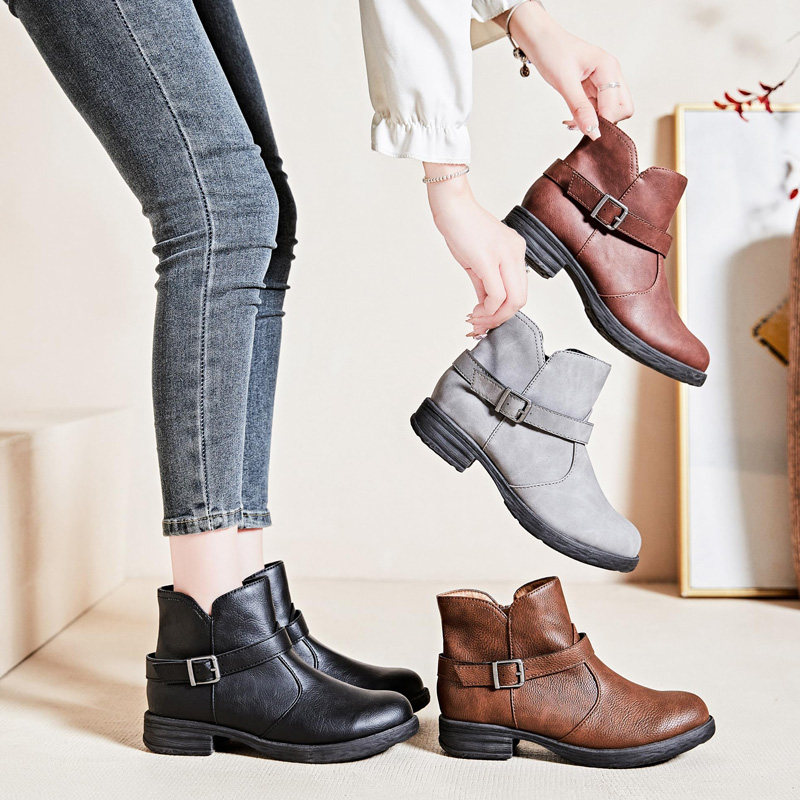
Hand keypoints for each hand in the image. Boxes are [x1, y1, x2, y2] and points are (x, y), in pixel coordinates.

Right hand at [424, 167, 526, 336]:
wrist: (451, 206)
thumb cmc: (462, 227)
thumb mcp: (478, 258)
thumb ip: (484, 282)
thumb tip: (485, 304)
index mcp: (516, 251)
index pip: (520, 291)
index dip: (504, 311)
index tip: (486, 318)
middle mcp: (516, 253)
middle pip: (520, 300)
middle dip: (500, 319)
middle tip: (481, 324)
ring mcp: (505, 256)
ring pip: (512, 301)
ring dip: (492, 317)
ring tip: (475, 320)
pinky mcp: (489, 260)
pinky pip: (497, 295)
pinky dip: (487, 310)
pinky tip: (474, 311)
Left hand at [507, 1, 633, 138]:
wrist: (540, 41)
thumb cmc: (552, 51)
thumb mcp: (564, 82)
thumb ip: (580, 108)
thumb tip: (594, 132)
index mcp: (608, 68)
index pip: (619, 106)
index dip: (604, 122)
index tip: (587, 132)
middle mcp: (610, 74)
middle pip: (623, 109)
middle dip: (604, 122)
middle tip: (581, 125)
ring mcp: (603, 82)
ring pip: (609, 112)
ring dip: (592, 121)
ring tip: (571, 122)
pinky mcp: (593, 88)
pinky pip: (597, 110)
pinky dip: (586, 117)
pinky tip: (571, 118)